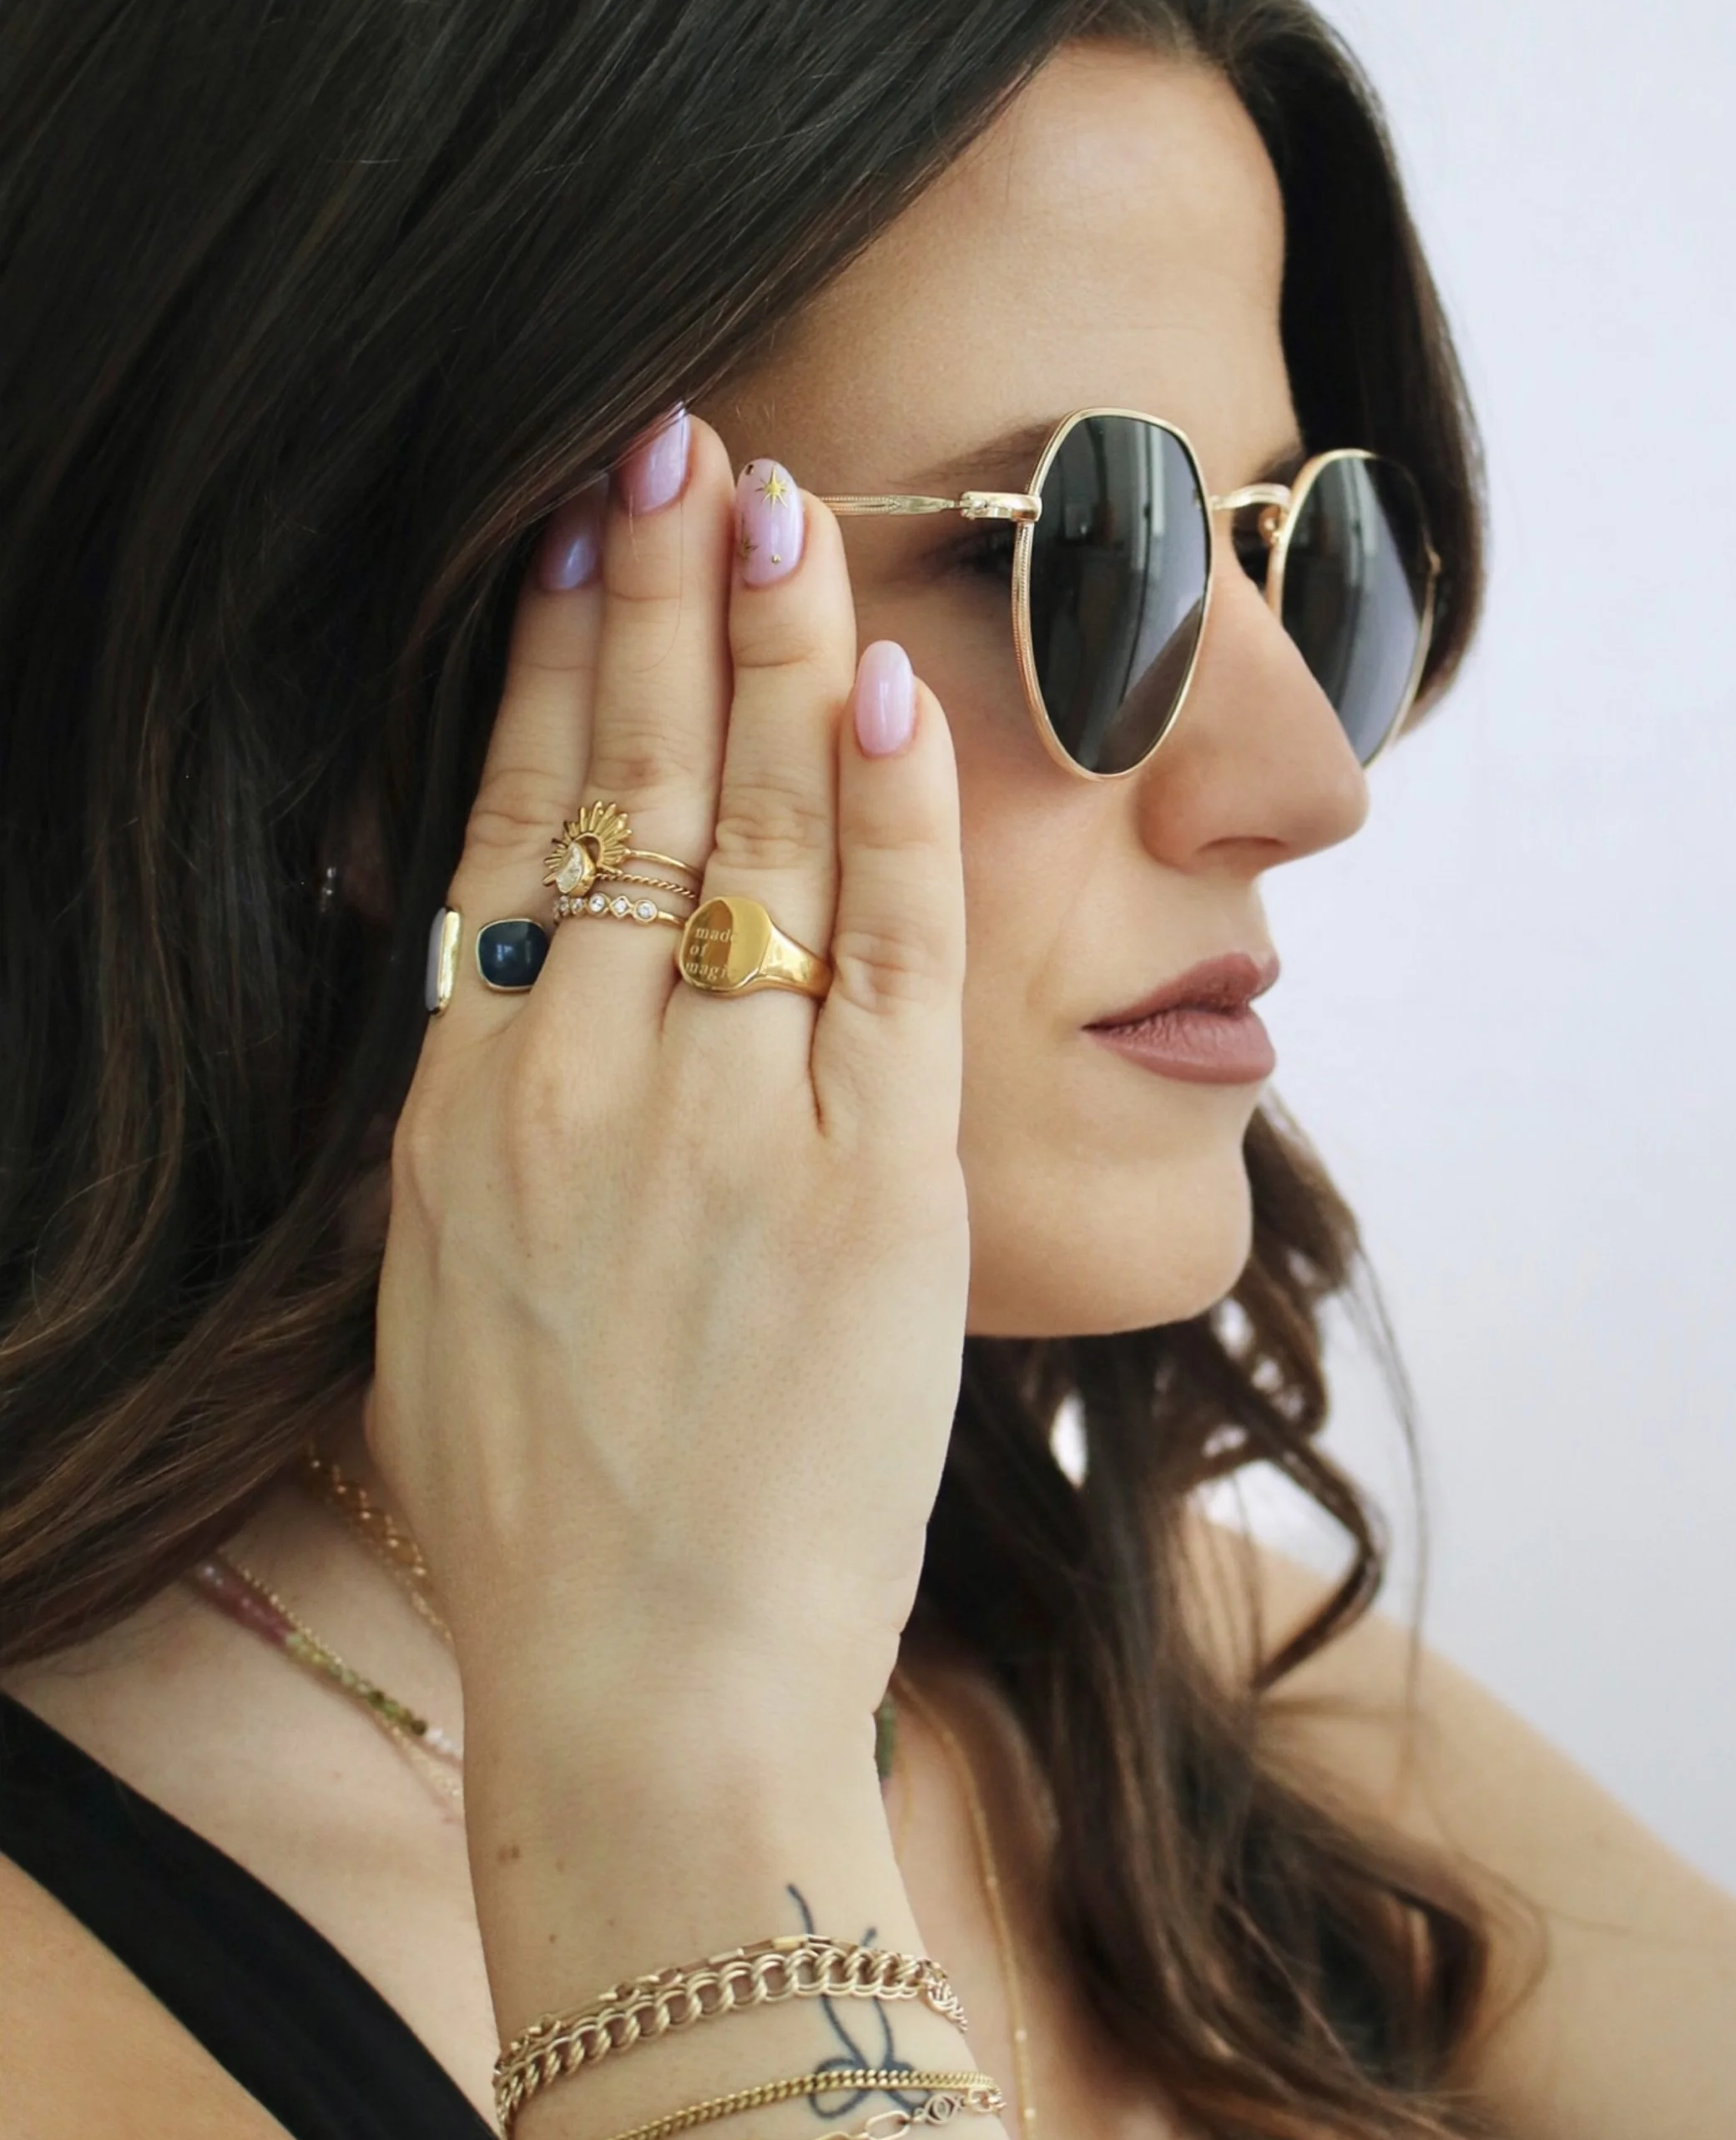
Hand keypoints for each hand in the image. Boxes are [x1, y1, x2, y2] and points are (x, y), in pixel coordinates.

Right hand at [367, 412, 967, 1779]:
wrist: (646, 1701)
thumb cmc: (546, 1523)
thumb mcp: (439, 1295)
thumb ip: (475, 1118)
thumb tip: (487, 962)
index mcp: (458, 1110)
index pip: (500, 823)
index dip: (542, 660)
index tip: (577, 532)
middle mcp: (575, 1090)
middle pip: (619, 787)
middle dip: (658, 595)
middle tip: (686, 438)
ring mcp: (726, 1135)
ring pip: (748, 840)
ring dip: (769, 655)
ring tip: (785, 506)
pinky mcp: (874, 1195)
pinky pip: (885, 958)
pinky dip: (891, 817)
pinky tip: (891, 690)